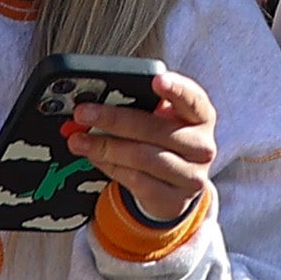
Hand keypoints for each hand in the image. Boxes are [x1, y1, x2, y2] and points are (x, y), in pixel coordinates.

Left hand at [69, 65, 219, 232]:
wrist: (177, 186)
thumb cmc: (165, 141)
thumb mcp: (162, 120)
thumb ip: (141, 106)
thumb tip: (98, 101)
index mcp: (201, 116)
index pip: (192, 99)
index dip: (176, 89)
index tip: (156, 79)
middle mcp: (201, 145)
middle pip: (155, 129)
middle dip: (114, 119)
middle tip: (84, 113)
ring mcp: (191, 175)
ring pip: (142, 157)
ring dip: (104, 146)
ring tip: (79, 139)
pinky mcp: (174, 200)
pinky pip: (136, 180)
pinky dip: (110, 166)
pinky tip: (95, 157)